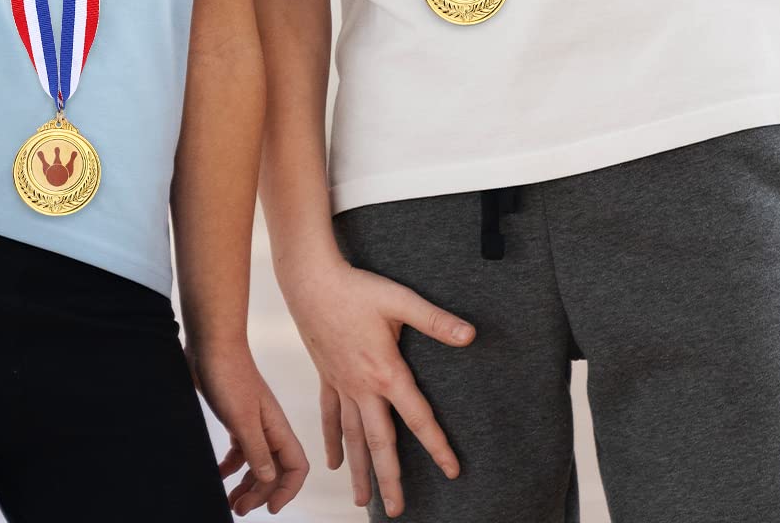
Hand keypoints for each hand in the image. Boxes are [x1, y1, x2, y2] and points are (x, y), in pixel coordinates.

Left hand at [189, 342, 308, 515]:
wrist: (211, 344)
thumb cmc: (229, 375)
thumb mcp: (242, 418)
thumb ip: (257, 450)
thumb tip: (269, 479)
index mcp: (277, 427)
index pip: (296, 467)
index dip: (288, 491)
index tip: (270, 509)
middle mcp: (268, 427)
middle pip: (275, 471)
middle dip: (261, 494)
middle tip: (238, 509)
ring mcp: (252, 422)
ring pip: (257, 463)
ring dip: (247, 485)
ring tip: (230, 501)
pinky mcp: (235, 418)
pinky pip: (239, 451)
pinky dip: (231, 467)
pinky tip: (219, 475)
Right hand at [282, 258, 472, 517]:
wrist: (310, 280)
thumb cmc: (356, 288)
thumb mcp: (400, 300)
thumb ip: (435, 320)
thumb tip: (470, 335)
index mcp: (385, 372)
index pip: (418, 418)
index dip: (437, 446)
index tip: (452, 471)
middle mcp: (362, 387)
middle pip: (379, 442)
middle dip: (389, 478)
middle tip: (397, 511)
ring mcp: (341, 385)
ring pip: (352, 437)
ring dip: (358, 470)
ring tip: (361, 501)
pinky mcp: (326, 377)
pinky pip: (329, 417)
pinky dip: (332, 441)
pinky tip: (333, 462)